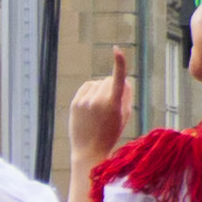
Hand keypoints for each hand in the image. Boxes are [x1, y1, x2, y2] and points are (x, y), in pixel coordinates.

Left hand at [66, 53, 133, 169]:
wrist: (89, 151)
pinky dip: (92, 92)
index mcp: (113, 105)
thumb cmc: (111, 134)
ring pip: (98, 84)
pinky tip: (92, 105)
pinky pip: (87, 87)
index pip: (117, 79)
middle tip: (112, 107)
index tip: (117, 50)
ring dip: (102, 90)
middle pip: (109, 81)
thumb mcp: (124, 117)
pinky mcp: (75, 102)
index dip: (119, 63)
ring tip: (100, 110)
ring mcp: (85, 101)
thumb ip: (126, 96)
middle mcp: (98, 101)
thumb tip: (123, 79)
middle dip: (113, 88)